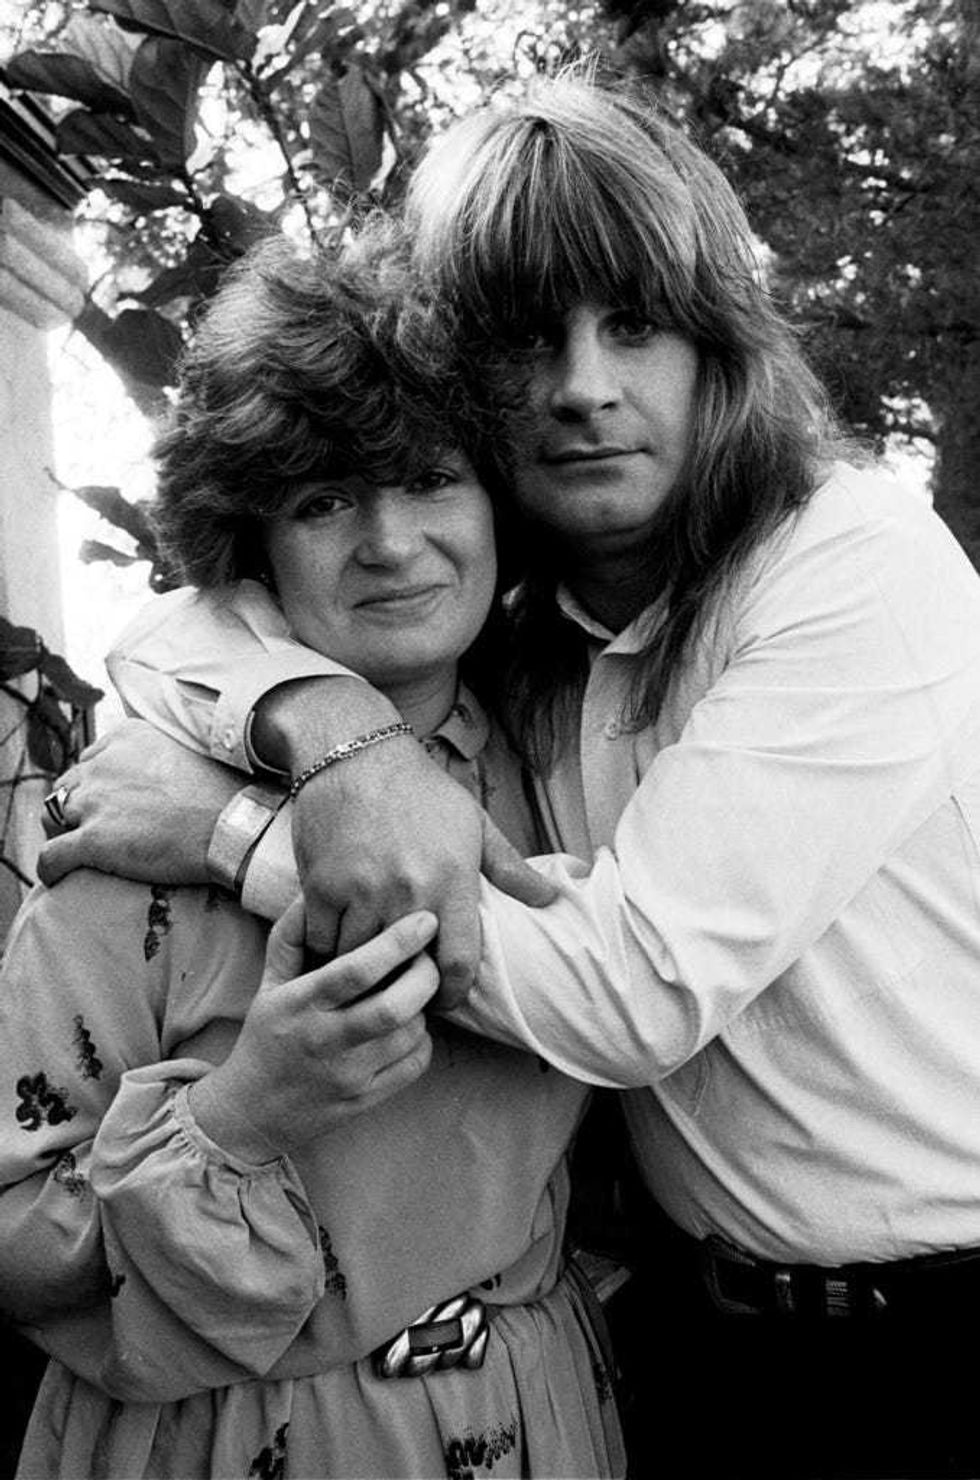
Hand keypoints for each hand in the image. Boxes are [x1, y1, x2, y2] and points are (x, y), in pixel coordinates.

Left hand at [37, 719, 241, 886]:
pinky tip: (57, 876)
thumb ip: (158, 753)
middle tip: (93, 827)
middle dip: (75, 806)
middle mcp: (103, 764)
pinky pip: (51, 855)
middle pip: (69, 785)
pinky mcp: (93, 839)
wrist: (231, 825)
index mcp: (125, 738)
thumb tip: (156, 773)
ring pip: (52, 816)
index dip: (97, 783)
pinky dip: (50, 867)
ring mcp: (95, 801)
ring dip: (60, 832)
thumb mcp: (187, 750)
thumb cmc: (223, 792)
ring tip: (73, 851)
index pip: (91, 758)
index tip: (110, 800)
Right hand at [187, 899, 439, 1160]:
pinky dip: (423, 1040)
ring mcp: (347, 1075)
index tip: (425, 919)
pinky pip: (414, 1065)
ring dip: (424, 1007)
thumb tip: (312, 891)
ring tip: (417, 991)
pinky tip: (411, 1028)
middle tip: (431, 957)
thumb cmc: (267, 1035)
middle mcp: (323, 1040)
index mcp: (299, 1004)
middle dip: (425, 976)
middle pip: (392, 1007)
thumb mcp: (269, 984)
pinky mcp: (364, 1100)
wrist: (253, 1112)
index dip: (396, 943)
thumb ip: (291, 936)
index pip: (355, 970)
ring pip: (409, 1035)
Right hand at [255, 676, 556, 1007]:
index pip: (457, 964)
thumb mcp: (475, 824)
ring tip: (367, 976)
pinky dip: (327, 949)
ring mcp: (362, 891)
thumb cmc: (423, 792)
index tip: (444, 1000)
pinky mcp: (322, 886)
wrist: (357, 757)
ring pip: (360, 960)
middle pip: (405, 970)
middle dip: (404, 988)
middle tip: (402, 992)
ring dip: (363, 972)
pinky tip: (334, 947)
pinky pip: (322, 940)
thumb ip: (510, 868)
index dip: (451, 994)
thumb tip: (551, 899)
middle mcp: (409, 892)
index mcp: (452, 882)